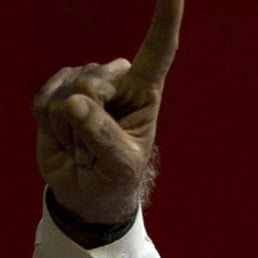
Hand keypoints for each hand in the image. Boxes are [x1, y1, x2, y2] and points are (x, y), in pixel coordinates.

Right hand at [33, 0, 183, 224]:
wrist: (87, 190)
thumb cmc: (115, 176)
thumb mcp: (119, 164)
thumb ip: (101, 135)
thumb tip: (75, 103)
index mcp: (145, 92)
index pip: (158, 50)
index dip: (164, 19)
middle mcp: (116, 79)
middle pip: (94, 81)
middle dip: (89, 119)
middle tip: (97, 147)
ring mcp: (84, 82)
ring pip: (66, 93)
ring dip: (69, 130)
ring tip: (83, 145)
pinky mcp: (56, 90)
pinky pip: (43, 100)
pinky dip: (50, 126)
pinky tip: (64, 136)